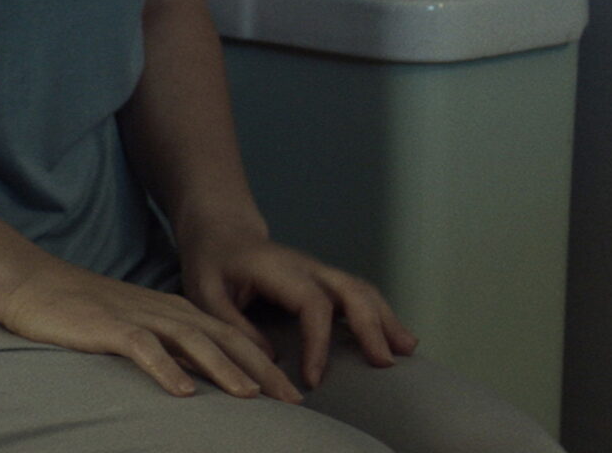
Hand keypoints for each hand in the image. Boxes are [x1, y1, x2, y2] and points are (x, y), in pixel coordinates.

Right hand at [0, 259, 304, 402]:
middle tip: (292, 401)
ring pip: (191, 340)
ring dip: (224, 368)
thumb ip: (167, 348)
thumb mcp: (134, 328)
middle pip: (224, 337)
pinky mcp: (107, 326)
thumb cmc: (81, 312)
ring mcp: (136, 316)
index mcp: (173, 311)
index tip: (292, 394)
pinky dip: (164, 368)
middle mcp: (163, 310)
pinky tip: (182, 392)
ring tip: (251, 397)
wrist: (32, 284)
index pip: (231, 336)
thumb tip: (199, 383)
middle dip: (261, 369)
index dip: (264, 363)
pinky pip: (142, 347)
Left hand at [175, 222, 418, 388]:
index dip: (318, 342)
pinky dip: (381, 314)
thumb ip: (234, 325)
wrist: (221, 232)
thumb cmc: (211, 263)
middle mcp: (305, 266)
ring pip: (361, 289)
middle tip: (384, 363)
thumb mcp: (205, 293)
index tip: (314, 379)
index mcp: (276, 268)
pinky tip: (398, 338)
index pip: (311, 303)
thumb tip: (272, 360)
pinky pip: (360, 294)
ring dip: (386, 318)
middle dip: (371, 325)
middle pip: (349, 289)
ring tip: (406, 351)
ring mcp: (318, 271)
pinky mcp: (324, 280)